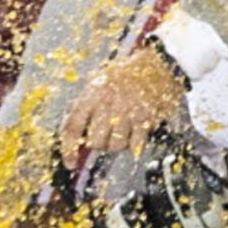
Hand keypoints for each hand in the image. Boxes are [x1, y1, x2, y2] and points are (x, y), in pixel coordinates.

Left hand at [61, 46, 186, 164]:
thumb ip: (87, 107)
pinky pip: (135, 145)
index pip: (72, 127)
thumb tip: (77, 138)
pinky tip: (137, 133)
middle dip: (100, 144)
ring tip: (124, 131)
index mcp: (91, 94)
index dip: (69, 149)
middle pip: (95, 141)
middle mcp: (107, 104)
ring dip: (118, 144)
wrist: (158, 64)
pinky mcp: (146, 119)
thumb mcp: (100, 83)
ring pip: (116, 145)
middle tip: (107, 136)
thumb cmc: (128, 74)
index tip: (71, 162)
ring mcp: (127, 113)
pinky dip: (135, 144)